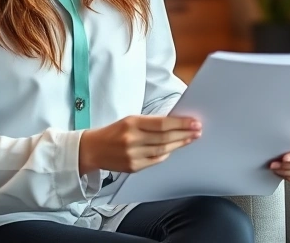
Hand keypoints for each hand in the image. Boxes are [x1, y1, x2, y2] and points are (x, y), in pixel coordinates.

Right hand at [78, 115, 200, 173]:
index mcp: (131, 123)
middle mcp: (132, 139)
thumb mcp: (129, 120)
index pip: (162, 124)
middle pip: (165, 138)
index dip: (180, 123)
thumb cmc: (113, 132)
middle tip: (197, 130)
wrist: (92, 149)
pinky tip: (173, 149)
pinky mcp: (132, 167)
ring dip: (179, 144)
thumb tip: (174, 123)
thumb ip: (150, 122)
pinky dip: (166, 155)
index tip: (194, 122)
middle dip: (184, 134)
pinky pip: (155, 161)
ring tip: (190, 139)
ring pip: (162, 150)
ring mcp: (132, 155)